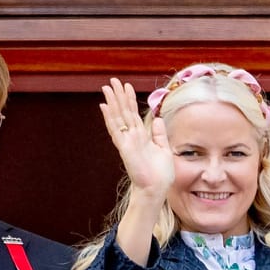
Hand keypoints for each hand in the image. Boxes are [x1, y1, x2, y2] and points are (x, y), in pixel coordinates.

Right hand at [97, 78, 173, 200]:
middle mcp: (132, 136)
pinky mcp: (124, 147)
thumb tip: (159, 119)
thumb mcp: (164, 149)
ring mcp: (127, 141)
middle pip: (124, 111)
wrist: (156, 189)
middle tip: (113, 80)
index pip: (134, 114)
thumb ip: (160, 135)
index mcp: (142, 136)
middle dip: (118, 96)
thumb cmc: (160, 174)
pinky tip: (104, 106)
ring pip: (118, 116)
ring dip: (113, 101)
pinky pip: (116, 129)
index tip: (127, 86)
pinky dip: (110, 117)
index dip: (130, 100)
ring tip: (107, 87)